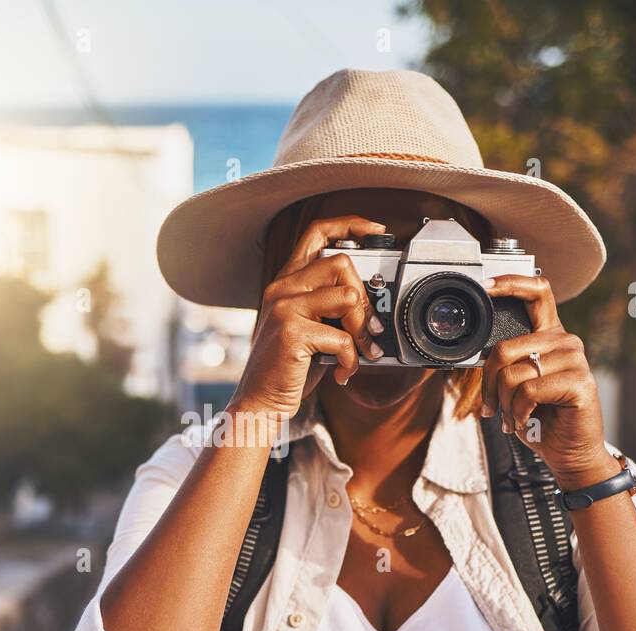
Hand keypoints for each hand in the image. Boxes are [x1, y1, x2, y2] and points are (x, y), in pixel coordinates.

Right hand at [228, 216, 387, 418]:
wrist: (259, 402)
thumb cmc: (288, 368)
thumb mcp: (309, 328)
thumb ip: (330, 308)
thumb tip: (372, 304)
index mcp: (286, 282)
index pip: (316, 233)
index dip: (350, 224)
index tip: (376, 231)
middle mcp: (282, 288)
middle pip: (341, 262)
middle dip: (366, 299)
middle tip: (370, 330)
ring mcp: (284, 308)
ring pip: (348, 297)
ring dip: (363, 331)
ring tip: (360, 354)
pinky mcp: (292, 332)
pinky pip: (343, 337)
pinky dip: (351, 360)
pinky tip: (342, 373)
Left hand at [478, 275, 618, 488]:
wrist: (569, 453)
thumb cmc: (540, 419)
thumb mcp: (516, 385)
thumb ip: (506, 362)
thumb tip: (477, 353)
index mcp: (550, 335)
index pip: (537, 291)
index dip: (510, 283)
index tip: (484, 285)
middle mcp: (565, 341)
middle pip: (504, 348)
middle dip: (487, 385)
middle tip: (491, 408)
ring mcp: (576, 359)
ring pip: (512, 373)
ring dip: (503, 403)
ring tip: (512, 417)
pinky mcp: (580, 382)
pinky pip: (528, 390)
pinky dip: (517, 412)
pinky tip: (524, 421)